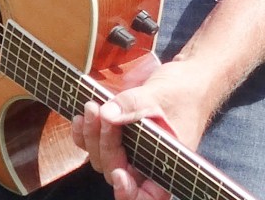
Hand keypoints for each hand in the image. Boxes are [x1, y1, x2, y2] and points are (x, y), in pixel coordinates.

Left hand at [71, 60, 211, 199]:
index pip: (146, 197)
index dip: (128, 193)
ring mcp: (128, 150)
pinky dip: (85, 133)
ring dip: (92, 136)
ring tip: (92, 107)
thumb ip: (133, 106)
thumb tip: (107, 115)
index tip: (120, 174)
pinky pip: (93, 143)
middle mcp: (144, 164)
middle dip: (106, 145)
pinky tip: (81, 117)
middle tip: (102, 113)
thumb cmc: (182, 92)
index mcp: (163, 166)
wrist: (183, 78)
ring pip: (101, 158)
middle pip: (116, 170)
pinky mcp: (116, 134)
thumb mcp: (160, 97)